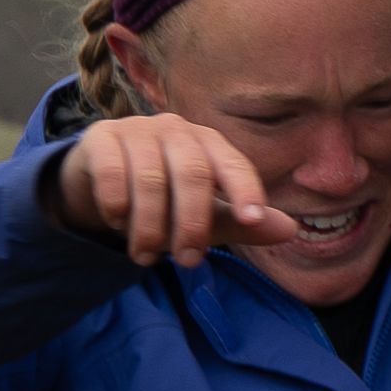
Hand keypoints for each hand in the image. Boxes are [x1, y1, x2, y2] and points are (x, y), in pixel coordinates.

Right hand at [46, 107, 283, 268]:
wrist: (101, 181)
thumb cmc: (164, 199)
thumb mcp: (204, 215)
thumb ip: (241, 223)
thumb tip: (289, 230)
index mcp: (209, 143)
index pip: (234, 164)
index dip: (245, 189)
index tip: (252, 219)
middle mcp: (176, 129)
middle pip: (193, 174)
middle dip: (192, 224)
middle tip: (188, 262)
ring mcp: (137, 128)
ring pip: (150, 179)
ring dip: (149, 227)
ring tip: (145, 257)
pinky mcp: (101, 137)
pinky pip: (112, 174)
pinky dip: (117, 207)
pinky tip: (118, 223)